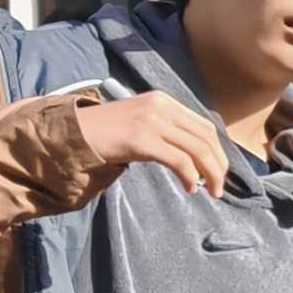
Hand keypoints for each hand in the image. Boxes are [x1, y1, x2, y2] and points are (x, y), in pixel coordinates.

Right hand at [72, 91, 228, 196]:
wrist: (72, 133)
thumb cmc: (106, 133)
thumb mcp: (142, 123)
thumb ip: (167, 131)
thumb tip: (197, 158)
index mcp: (164, 101)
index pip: (204, 126)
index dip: (218, 150)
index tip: (220, 170)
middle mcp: (162, 106)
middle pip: (206, 137)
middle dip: (218, 164)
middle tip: (220, 187)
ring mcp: (151, 121)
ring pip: (197, 149)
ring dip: (210, 174)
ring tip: (211, 191)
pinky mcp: (141, 138)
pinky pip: (179, 160)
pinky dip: (190, 176)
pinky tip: (190, 188)